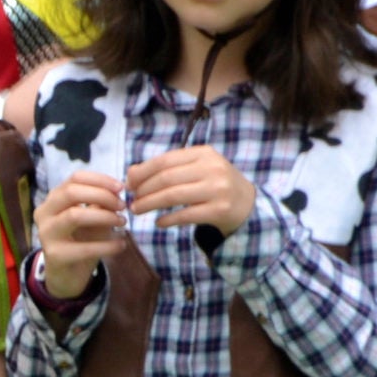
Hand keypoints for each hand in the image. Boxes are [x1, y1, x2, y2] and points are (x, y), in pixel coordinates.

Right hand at [32, 171, 127, 300]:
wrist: (66, 275)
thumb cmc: (80, 241)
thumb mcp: (91, 219)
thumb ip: (100, 204)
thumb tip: (117, 191)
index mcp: (53, 199)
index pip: (75, 178)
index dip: (100, 180)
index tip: (121, 188)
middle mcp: (44, 212)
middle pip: (72, 192)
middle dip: (102, 196)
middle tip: (122, 206)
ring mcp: (46, 234)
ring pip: (75, 215)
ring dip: (104, 217)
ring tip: (122, 223)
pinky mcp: (55, 255)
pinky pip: (84, 247)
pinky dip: (107, 245)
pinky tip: (121, 245)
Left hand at [126, 146, 256, 232]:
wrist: (248, 206)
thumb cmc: (215, 185)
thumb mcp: (196, 169)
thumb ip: (168, 168)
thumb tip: (130, 173)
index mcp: (204, 153)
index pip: (165, 160)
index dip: (142, 172)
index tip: (128, 183)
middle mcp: (212, 168)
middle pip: (166, 178)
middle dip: (143, 189)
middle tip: (131, 200)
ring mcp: (218, 190)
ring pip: (173, 196)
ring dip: (150, 204)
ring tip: (137, 210)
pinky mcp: (220, 211)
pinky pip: (185, 215)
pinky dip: (167, 219)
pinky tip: (158, 223)